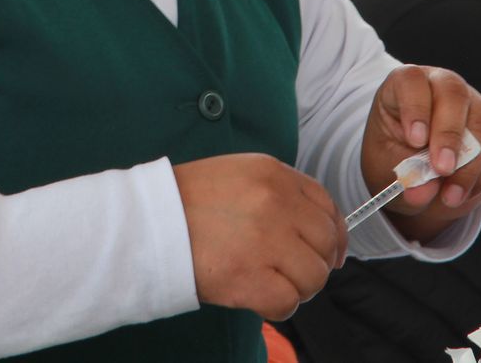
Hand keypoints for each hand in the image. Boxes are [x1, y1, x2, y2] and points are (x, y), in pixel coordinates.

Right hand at [173, 153, 345, 320]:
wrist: (146, 221)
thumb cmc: (187, 202)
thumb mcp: (238, 175)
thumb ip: (279, 193)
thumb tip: (322, 232)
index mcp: (273, 173)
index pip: (327, 205)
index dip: (335, 235)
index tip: (331, 253)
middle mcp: (275, 202)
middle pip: (326, 243)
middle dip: (314, 263)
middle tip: (290, 272)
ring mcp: (264, 239)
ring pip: (313, 276)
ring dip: (296, 287)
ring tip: (269, 282)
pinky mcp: (249, 276)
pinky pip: (288, 302)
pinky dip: (277, 307)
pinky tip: (256, 296)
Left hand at [360, 65, 480, 242]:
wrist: (415, 174)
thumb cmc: (393, 157)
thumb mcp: (387, 165)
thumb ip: (406, 173)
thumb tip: (424, 192)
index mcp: (405, 84)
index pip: (412, 81)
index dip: (415, 108)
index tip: (415, 140)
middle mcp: (441, 85)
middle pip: (454, 94)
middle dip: (449, 135)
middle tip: (442, 169)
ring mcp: (472, 103)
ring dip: (469, 164)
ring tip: (450, 196)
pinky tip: (462, 194)